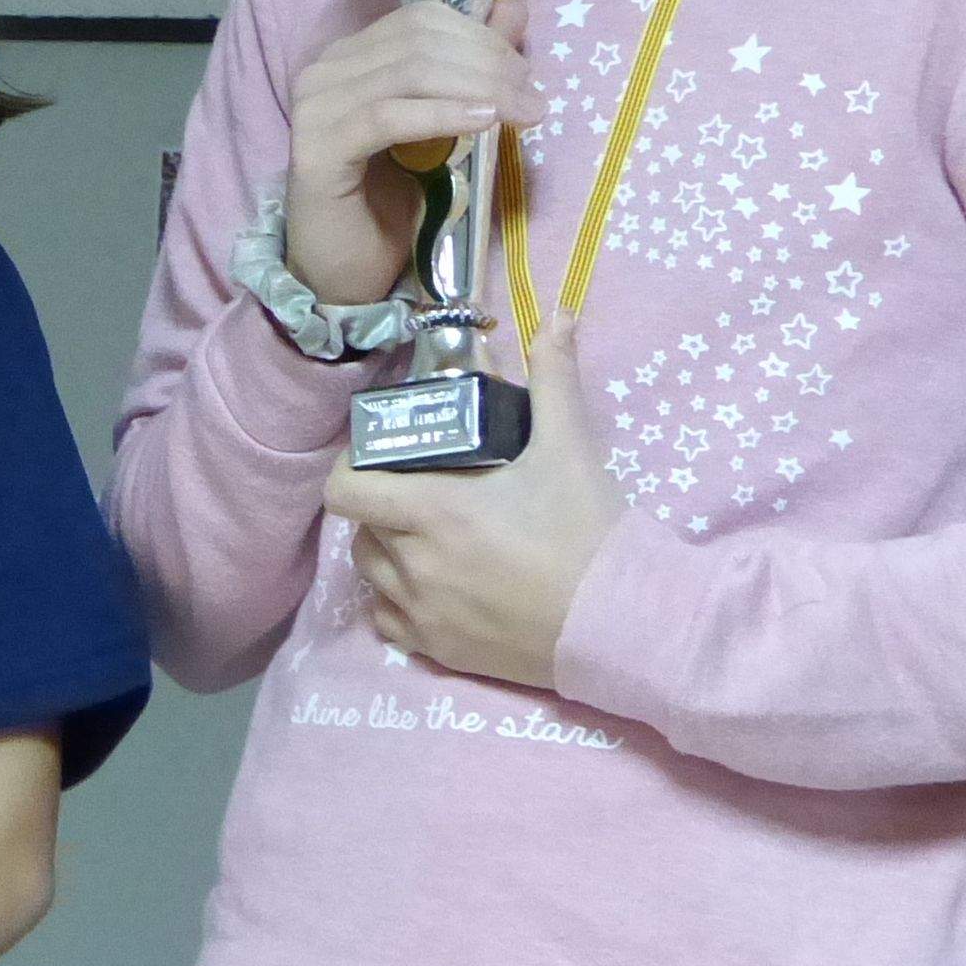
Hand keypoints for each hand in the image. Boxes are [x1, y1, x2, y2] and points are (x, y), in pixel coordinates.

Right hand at [284, 0, 542, 309]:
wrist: (344, 271)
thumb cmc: (392, 202)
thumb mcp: (446, 125)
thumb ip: (473, 64)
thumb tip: (514, 6)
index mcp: (351, 56)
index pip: (421, 18)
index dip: (481, 35)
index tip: (524, 73)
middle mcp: (325, 70)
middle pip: (419, 39)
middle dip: (489, 62)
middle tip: (532, 99)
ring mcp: (315, 107)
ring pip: (407, 72)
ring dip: (479, 87)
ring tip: (523, 113)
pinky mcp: (316, 149)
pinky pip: (386, 116)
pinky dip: (441, 114)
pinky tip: (483, 121)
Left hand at [318, 311, 626, 687]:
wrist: (621, 623)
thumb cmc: (588, 532)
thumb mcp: (568, 448)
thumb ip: (553, 376)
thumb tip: (558, 313)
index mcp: (432, 511)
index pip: (343, 490)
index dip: (350, 469)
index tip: (378, 458)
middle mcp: (413, 565)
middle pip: (360, 528)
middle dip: (381, 505)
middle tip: (419, 490)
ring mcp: (422, 613)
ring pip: (370, 575)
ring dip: (387, 550)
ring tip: (426, 535)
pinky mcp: (437, 652)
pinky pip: (388, 622)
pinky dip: (397, 601)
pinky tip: (432, 585)